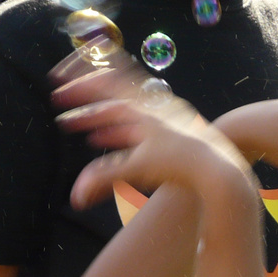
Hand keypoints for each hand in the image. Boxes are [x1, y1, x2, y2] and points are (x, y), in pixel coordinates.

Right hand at [50, 48, 253, 209]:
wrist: (220, 170)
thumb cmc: (181, 166)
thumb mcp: (138, 168)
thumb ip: (104, 178)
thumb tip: (75, 197)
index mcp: (143, 107)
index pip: (105, 83)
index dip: (78, 81)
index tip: (56, 79)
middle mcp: (153, 106)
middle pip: (111, 94)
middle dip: (82, 99)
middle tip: (58, 100)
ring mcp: (163, 118)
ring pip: (122, 111)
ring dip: (97, 116)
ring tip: (75, 124)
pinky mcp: (170, 132)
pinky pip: (134, 125)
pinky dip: (115, 129)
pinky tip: (104, 139)